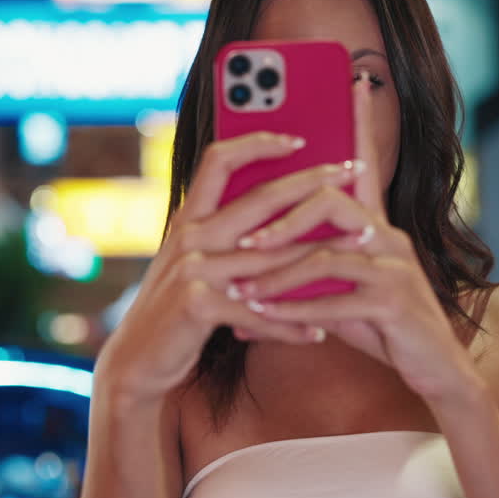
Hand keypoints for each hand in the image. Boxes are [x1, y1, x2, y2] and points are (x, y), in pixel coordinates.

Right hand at [95, 131, 361, 404]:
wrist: (137, 359)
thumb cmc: (177, 310)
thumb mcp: (195, 263)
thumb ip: (225, 236)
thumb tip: (280, 211)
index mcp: (191, 219)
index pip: (220, 160)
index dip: (257, 142)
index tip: (299, 139)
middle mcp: (191, 236)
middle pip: (260, 197)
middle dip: (312, 181)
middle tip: (354, 172)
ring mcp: (193, 269)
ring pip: (270, 254)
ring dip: (320, 252)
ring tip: (361, 245)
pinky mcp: (197, 305)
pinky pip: (258, 312)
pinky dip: (290, 325)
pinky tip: (318, 333)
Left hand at [228, 78, 483, 403]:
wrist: (438, 370)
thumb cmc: (387, 328)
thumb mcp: (346, 292)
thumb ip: (310, 274)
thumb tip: (251, 275)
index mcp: (377, 226)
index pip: (366, 164)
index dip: (362, 120)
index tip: (353, 79)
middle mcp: (389, 237)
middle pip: (332, 201)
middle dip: (282, 219)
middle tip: (245, 240)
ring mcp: (395, 269)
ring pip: (326, 255)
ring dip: (278, 273)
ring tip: (242, 290)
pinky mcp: (395, 304)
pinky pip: (335, 301)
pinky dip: (294, 310)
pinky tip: (265, 319)